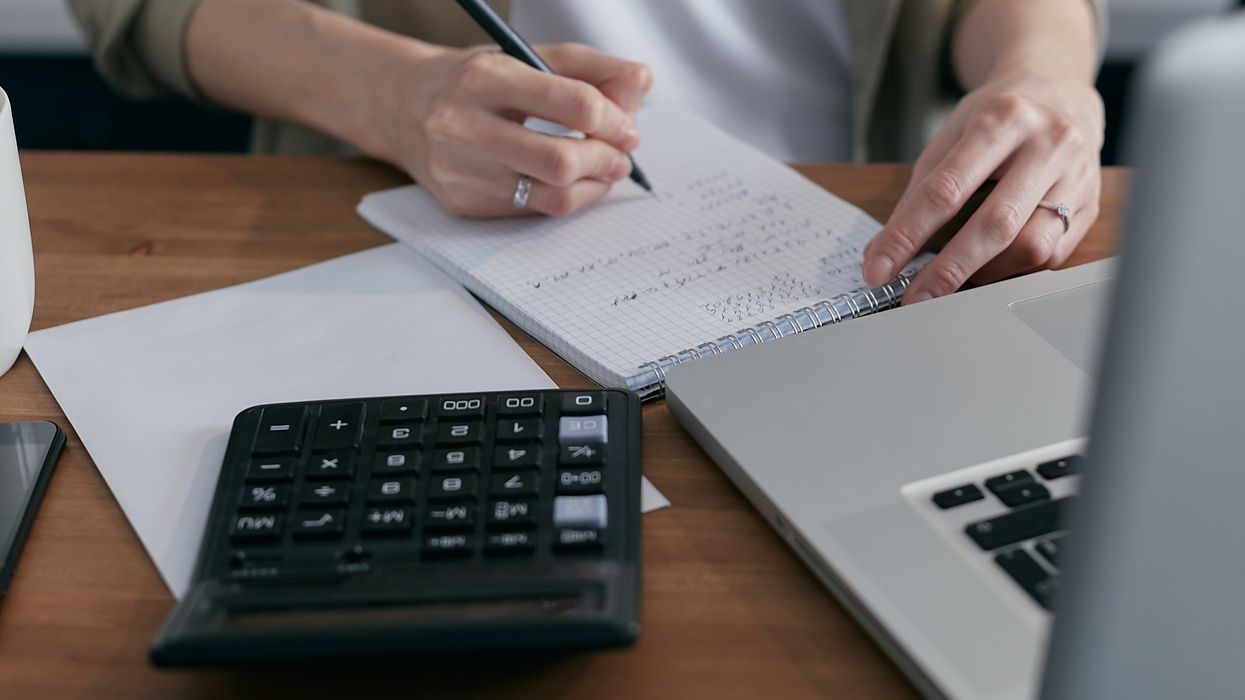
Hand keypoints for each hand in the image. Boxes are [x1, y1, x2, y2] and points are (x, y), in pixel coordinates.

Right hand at [378, 42, 651, 217]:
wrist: (403, 107)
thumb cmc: (479, 81)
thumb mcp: (529, 56)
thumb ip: (592, 69)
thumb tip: (640, 88)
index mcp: (485, 78)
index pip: (573, 103)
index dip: (614, 119)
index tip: (627, 127)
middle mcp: (463, 126)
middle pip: (561, 161)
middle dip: (604, 160)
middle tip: (620, 156)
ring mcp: (458, 171)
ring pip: (550, 196)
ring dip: (592, 186)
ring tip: (603, 170)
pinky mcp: (461, 203)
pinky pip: (531, 211)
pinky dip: (563, 198)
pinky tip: (569, 182)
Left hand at [861, 72, 1104, 302]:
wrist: (1058, 92)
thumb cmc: (996, 119)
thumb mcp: (951, 135)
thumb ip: (919, 191)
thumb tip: (883, 252)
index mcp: (1002, 119)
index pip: (945, 190)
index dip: (907, 235)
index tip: (878, 269)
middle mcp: (1048, 144)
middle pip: (995, 223)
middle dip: (947, 270)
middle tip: (914, 299)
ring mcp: (1078, 176)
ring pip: (1030, 246)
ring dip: (984, 272)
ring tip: (955, 277)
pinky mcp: (1092, 205)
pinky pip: (1050, 255)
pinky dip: (1012, 268)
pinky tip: (991, 264)